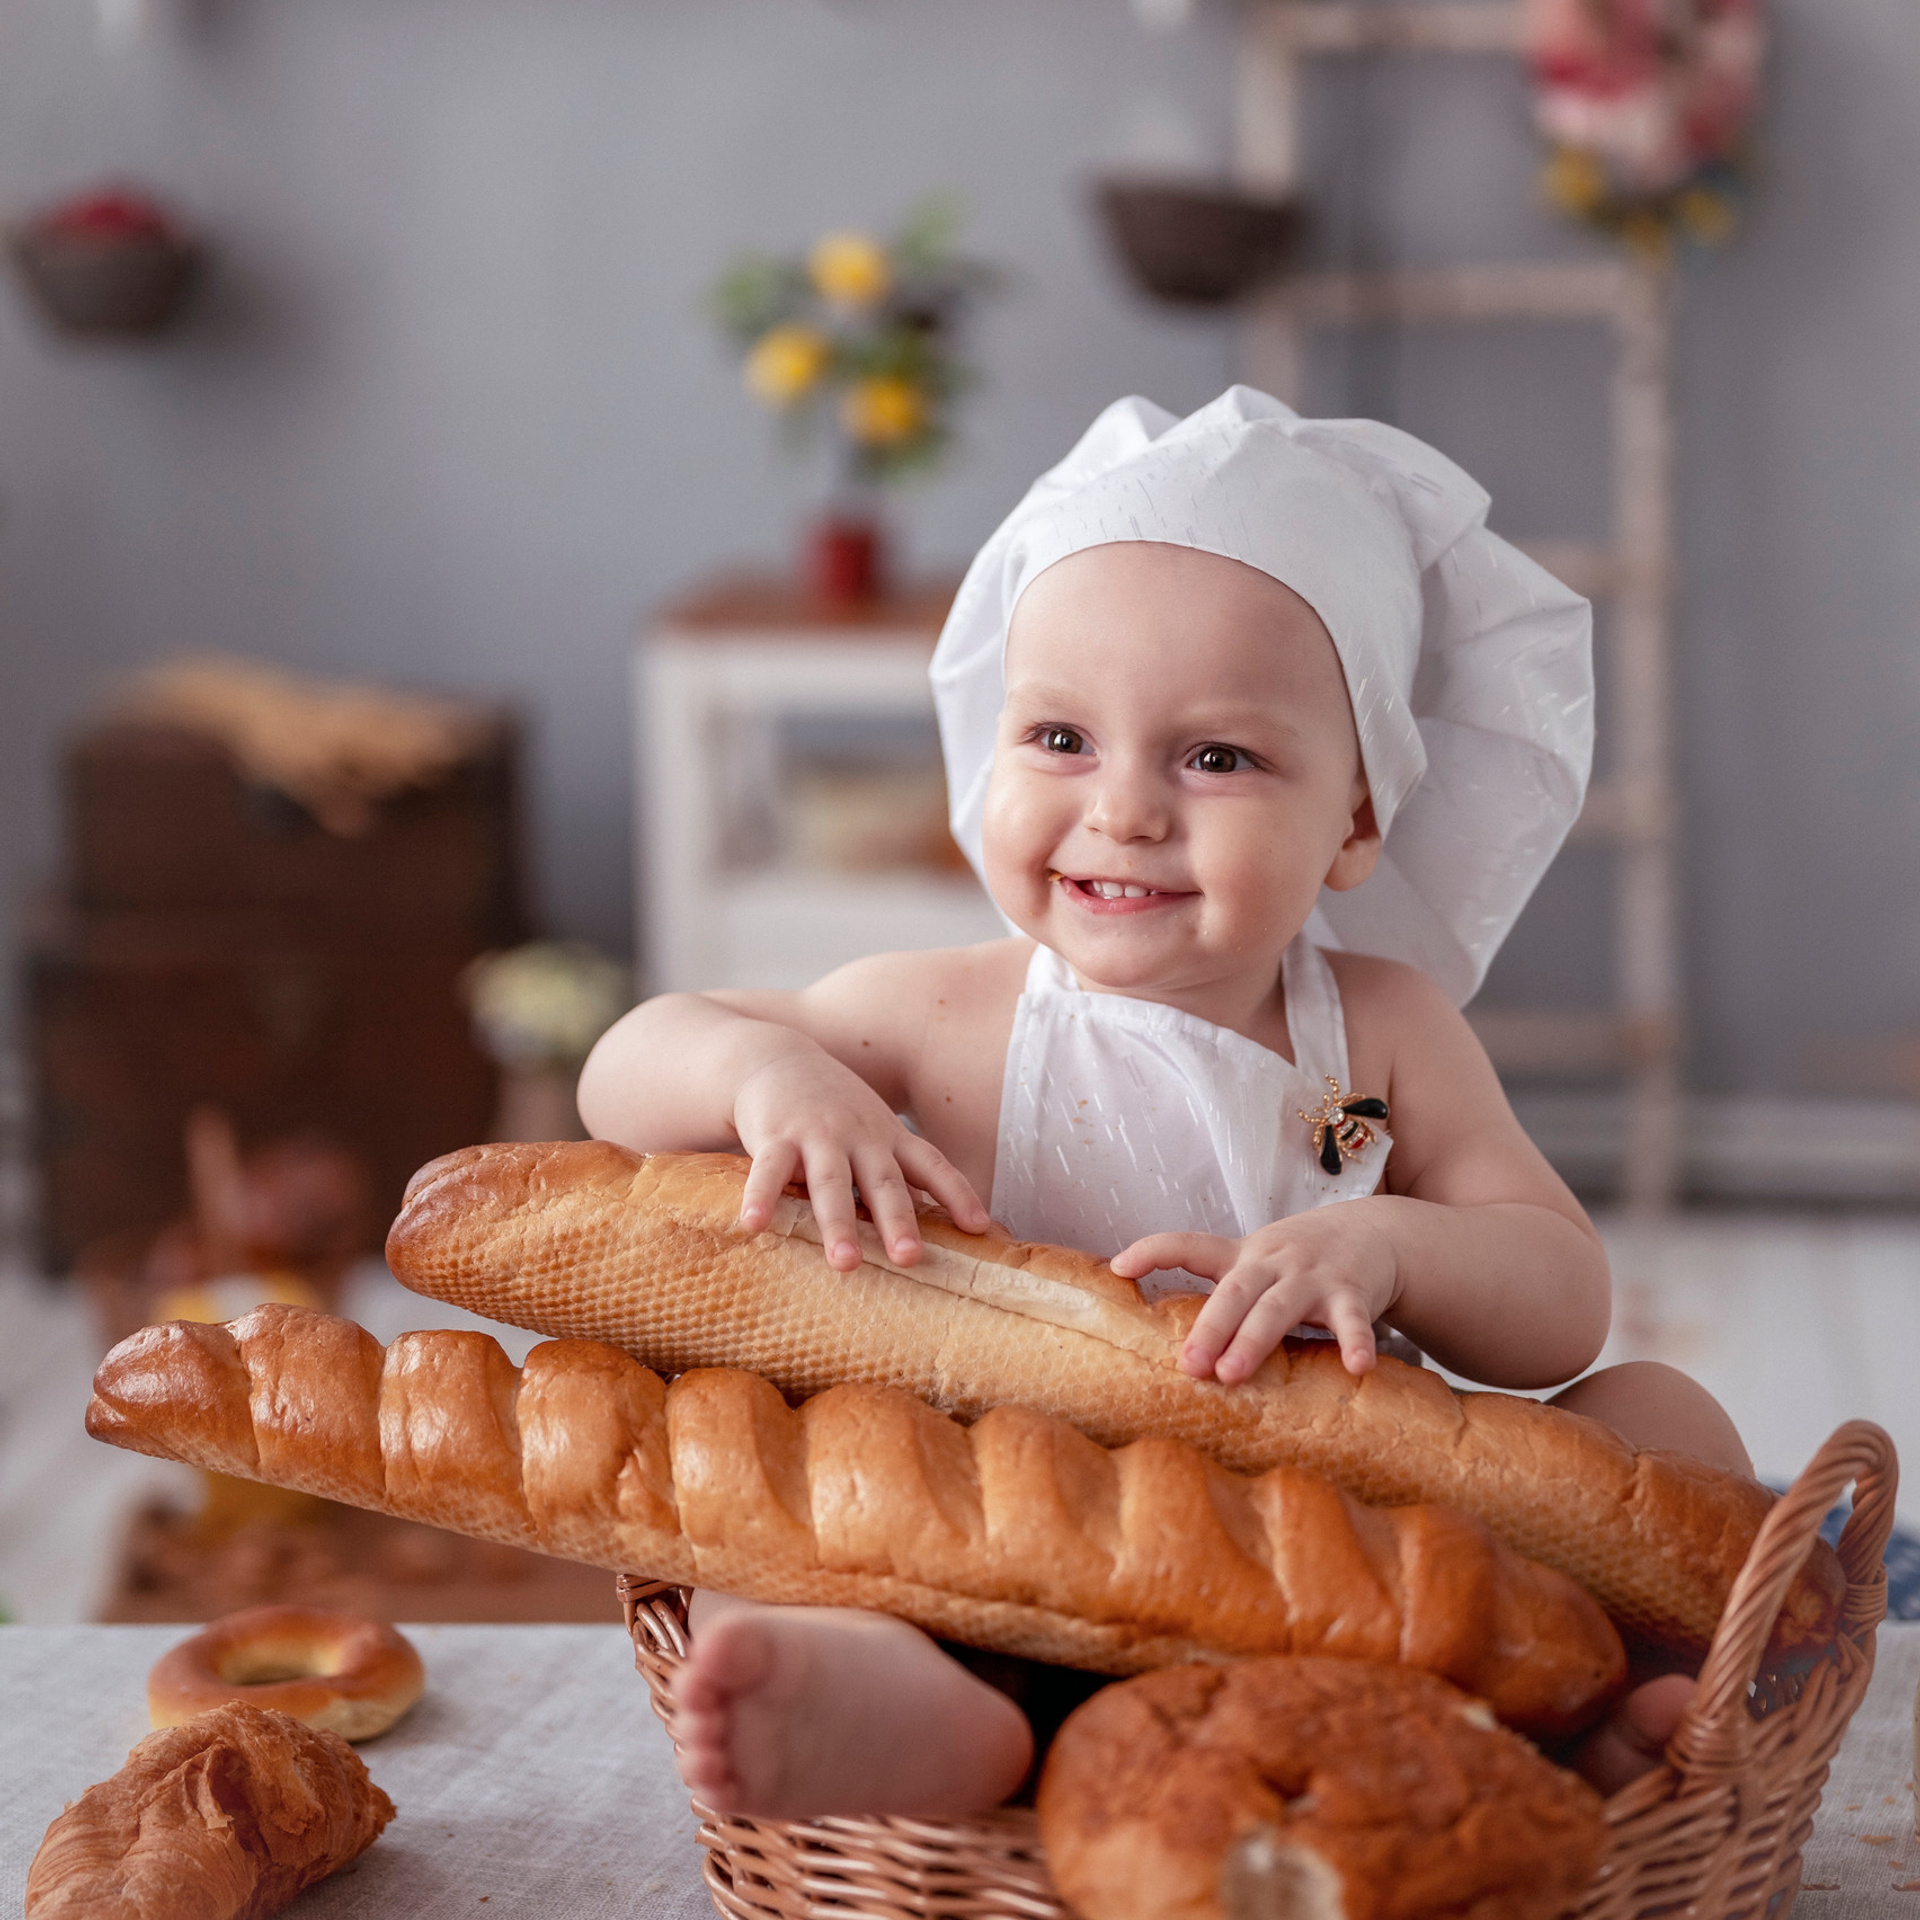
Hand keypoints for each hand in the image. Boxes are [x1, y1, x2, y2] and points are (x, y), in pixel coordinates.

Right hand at [730, 1035, 988, 1271]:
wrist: (777, 1058)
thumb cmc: (835, 1110)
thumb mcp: (876, 1133)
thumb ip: (901, 1176)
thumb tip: (943, 1226)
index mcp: (889, 1138)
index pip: (932, 1166)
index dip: (957, 1194)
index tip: (979, 1228)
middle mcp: (859, 1136)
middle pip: (883, 1182)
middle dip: (898, 1220)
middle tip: (909, 1258)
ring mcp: (817, 1135)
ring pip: (830, 1182)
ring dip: (837, 1223)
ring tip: (845, 1264)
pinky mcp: (775, 1136)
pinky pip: (767, 1171)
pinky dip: (760, 1198)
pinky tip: (753, 1226)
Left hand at [1111, 1205, 1399, 1382]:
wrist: (1373, 1231)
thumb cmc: (1300, 1261)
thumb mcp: (1258, 1265)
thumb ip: (1225, 1298)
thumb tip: (1174, 1352)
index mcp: (1243, 1256)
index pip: (1190, 1246)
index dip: (1154, 1252)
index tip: (1118, 1267)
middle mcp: (1273, 1262)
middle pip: (1234, 1291)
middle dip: (1208, 1328)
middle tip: (1187, 1366)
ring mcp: (1312, 1276)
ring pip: (1279, 1307)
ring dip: (1254, 1340)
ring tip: (1231, 1375)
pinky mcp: (1353, 1292)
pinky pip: (1352, 1320)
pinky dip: (1355, 1342)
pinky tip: (1356, 1367)